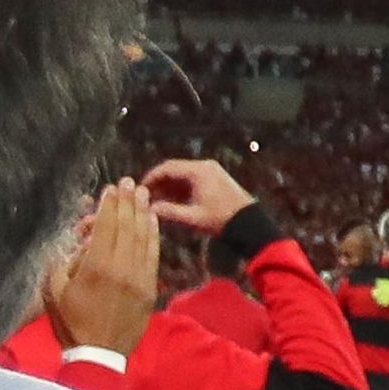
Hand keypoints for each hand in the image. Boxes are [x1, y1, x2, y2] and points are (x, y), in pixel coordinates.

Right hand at [44, 180, 160, 355]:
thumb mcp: (54, 291)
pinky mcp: (149, 287)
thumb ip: (65, 262)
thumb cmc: (71, 322)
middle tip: (129, 182)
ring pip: (143, 237)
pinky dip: (153, 234)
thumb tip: (81, 243)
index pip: (105, 226)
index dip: (109, 205)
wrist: (99, 354)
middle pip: (127, 226)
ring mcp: (139, 277)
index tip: (110, 189)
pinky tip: (152, 221)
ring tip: (142, 194)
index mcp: (95, 267)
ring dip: (143, 213)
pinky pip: (153, 254)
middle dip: (127, 202)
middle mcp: (121, 267)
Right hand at [138, 156, 253, 235]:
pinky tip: (172, 201)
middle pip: (174, 170)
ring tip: (157, 201)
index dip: (151, 178)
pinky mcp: (214, 179)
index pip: (167, 168)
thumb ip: (169, 212)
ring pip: (182, 175)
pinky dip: (180, 189)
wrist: (248, 223)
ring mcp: (211, 172)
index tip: (140, 189)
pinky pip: (191, 180)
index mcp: (198, 171)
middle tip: (146, 197)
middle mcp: (204, 167)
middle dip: (159, 183)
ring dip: (169, 187)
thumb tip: (148, 209)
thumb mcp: (193, 218)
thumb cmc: (221, 219)